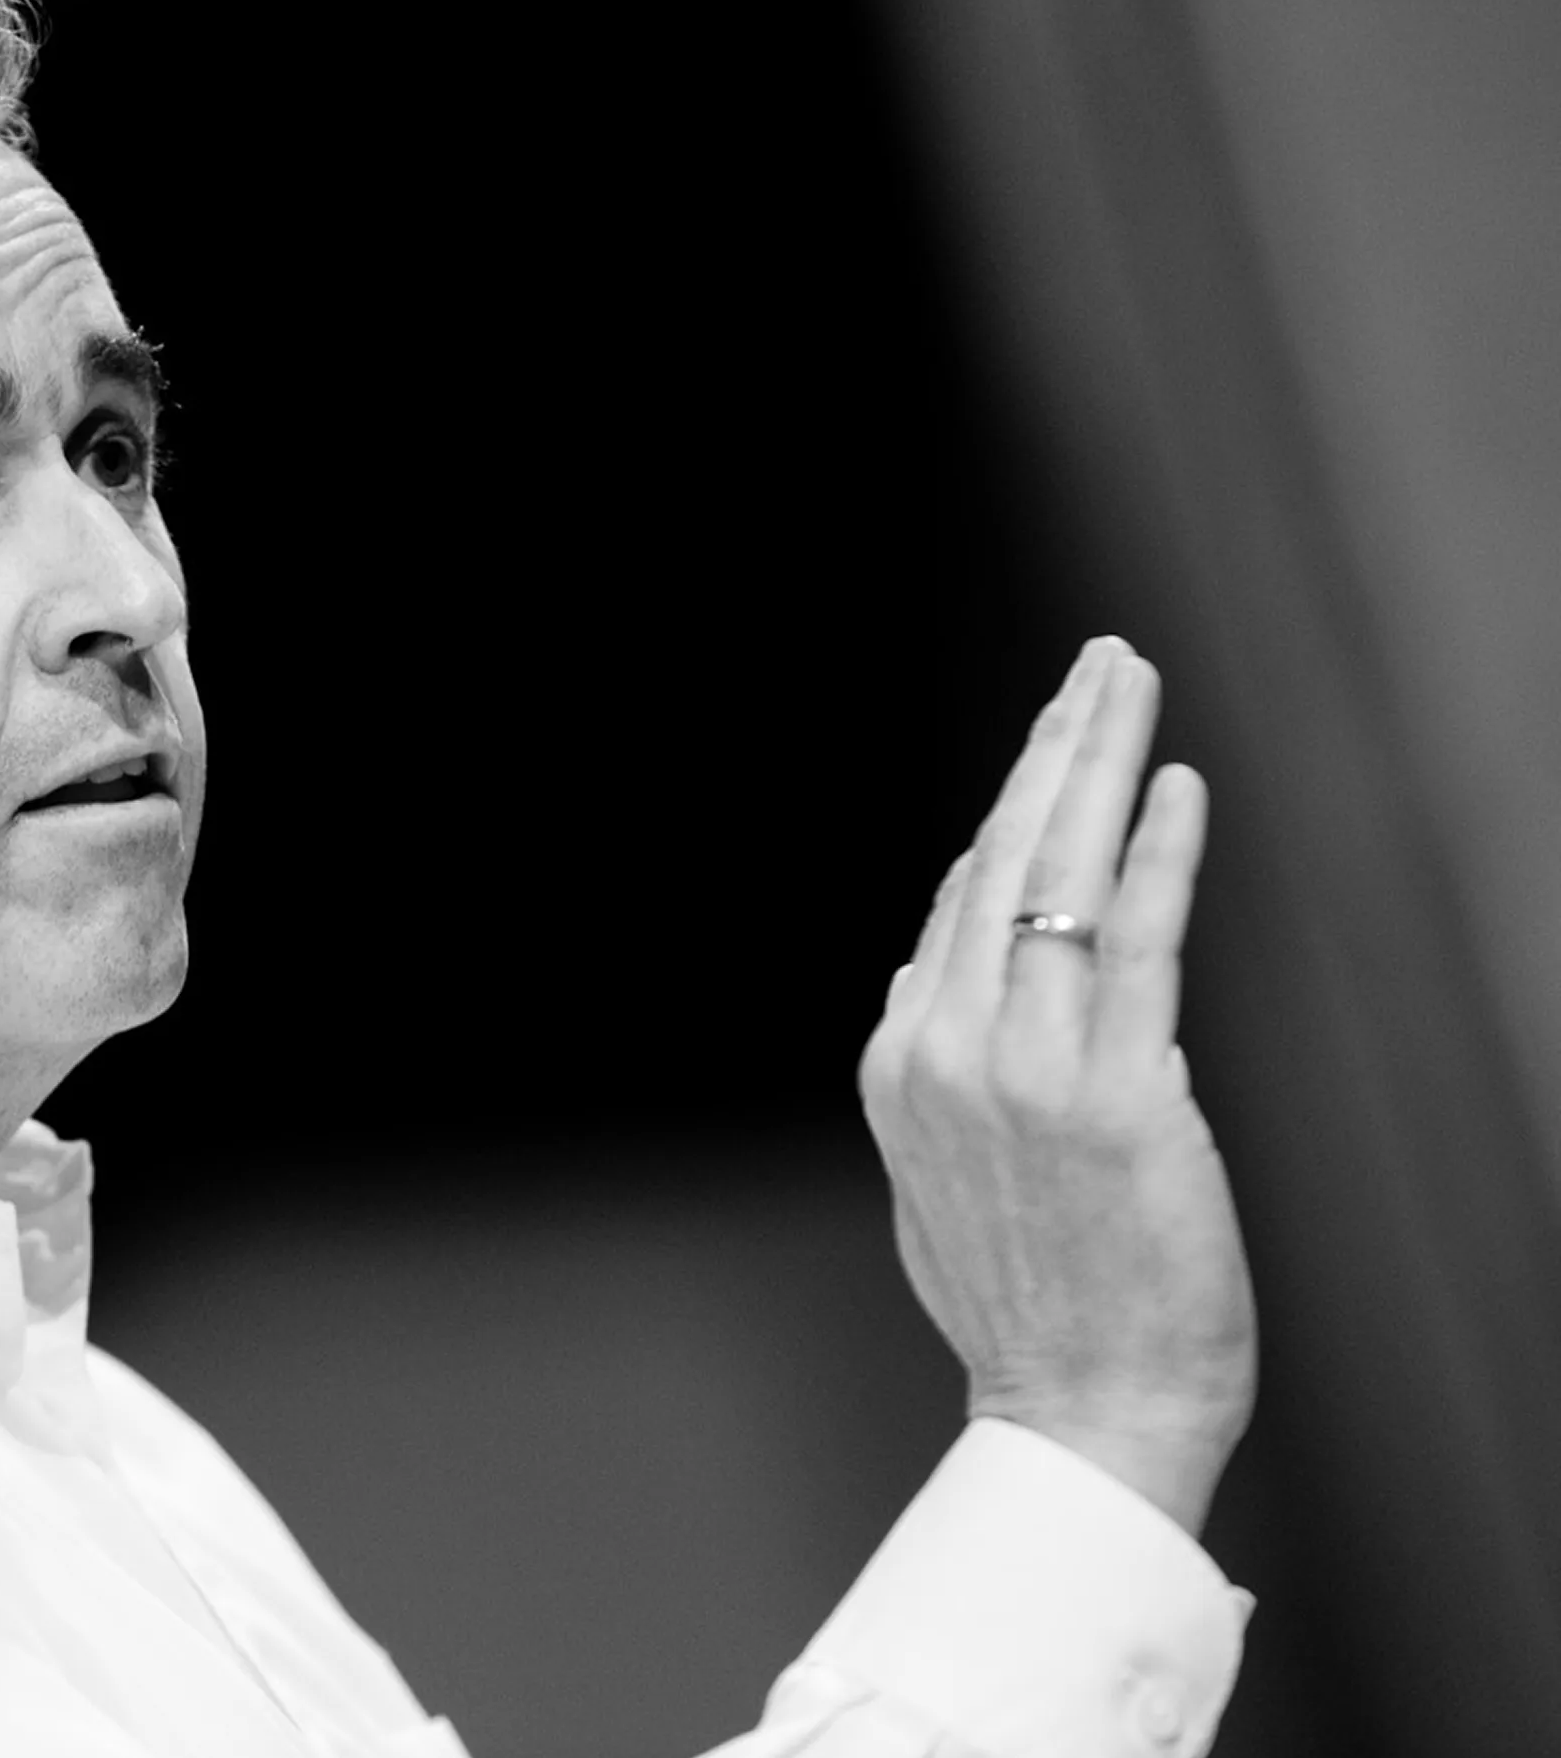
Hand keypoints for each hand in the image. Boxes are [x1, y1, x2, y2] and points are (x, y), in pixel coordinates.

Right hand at [858, 637, 1257, 1537]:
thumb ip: (936, 1072)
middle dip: (1051, 746)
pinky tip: (1176, 784)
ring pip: (1059, 878)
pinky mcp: (1118, 1094)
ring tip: (1129, 682)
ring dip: (1099, 761)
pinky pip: (1138, 941)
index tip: (1054, 742)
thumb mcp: (934, 1179)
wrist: (1080, 1411)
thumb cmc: (1028, 1307)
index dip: (1013, 808)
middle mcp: (945, 1051)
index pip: (958, 904)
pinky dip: (1159, 852)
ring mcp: (1025, 1070)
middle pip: (999, 860)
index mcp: (900, 1067)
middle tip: (1094, 663)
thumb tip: (938, 977)